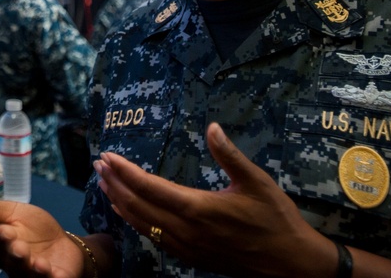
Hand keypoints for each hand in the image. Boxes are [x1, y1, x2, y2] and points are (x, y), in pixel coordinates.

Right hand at [0, 194, 86, 277]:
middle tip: (20, 247)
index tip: (3, 230)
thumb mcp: (11, 213)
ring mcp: (36, 276)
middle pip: (12, 265)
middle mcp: (17, 267)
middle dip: (15, 256)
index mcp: (3, 251)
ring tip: (39, 263)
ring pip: (30, 277)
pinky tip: (53, 271)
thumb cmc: (33, 229)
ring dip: (33, 269)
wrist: (63, 243)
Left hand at [94, 122, 327, 276]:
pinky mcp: (190, 257)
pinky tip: (127, 212)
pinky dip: (134, 222)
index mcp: (198, 209)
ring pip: (141, 224)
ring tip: (104, 183)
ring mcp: (186, 247)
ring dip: (119, 202)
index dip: (124, 171)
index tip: (108, 156)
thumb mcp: (257, 181)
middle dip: (114, 183)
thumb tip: (211, 126)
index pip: (149, 187)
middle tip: (99, 164)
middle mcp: (186, 230)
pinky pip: (153, 238)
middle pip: (137, 206)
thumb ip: (229, 155)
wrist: (291, 265)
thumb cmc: (276, 220)